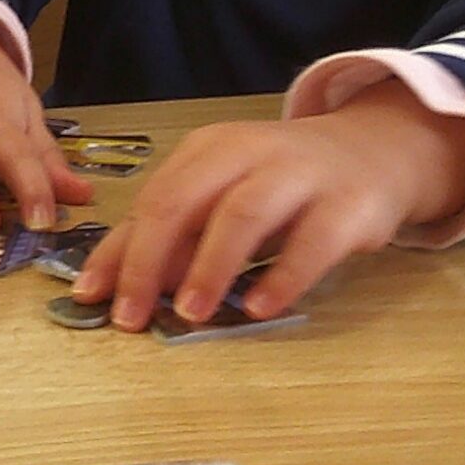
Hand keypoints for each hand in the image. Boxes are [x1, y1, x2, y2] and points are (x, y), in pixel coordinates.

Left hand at [71, 87, 464, 328]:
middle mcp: (247, 152)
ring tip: (188, 313)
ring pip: (242, 214)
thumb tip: (119, 285)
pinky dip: (281, 277)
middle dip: (148, 260)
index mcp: (208, 150)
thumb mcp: (223, 195)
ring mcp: (299, 174)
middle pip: (183, 201)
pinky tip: (259, 308)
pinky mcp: (347, 204)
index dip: (118, 251)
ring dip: (209, 266)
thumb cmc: (281, 182)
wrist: (373, 152)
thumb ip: (175, 235)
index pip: (151, 200)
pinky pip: (311, 242)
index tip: (91, 296)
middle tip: (130, 314)